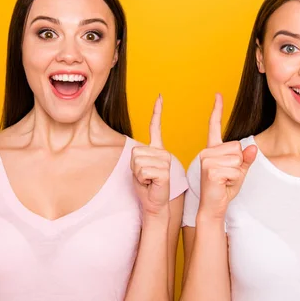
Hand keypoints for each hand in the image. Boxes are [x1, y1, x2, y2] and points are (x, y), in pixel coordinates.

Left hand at [132, 95, 171, 218]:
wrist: (155, 204)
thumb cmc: (146, 188)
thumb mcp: (138, 168)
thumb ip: (137, 157)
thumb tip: (134, 152)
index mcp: (158, 150)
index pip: (156, 127)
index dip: (157, 111)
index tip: (160, 96)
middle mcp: (163, 153)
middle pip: (135, 152)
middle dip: (134, 167)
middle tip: (144, 177)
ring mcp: (165, 161)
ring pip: (138, 162)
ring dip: (138, 174)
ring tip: (147, 181)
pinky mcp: (164, 171)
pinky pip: (142, 171)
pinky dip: (142, 180)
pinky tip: (150, 184)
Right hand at [198, 94, 256, 220]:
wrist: (213, 207)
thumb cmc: (224, 189)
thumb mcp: (239, 172)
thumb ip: (245, 159)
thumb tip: (253, 148)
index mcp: (212, 150)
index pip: (214, 126)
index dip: (217, 109)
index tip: (217, 94)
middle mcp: (206, 152)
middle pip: (237, 147)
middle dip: (238, 164)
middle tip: (227, 176)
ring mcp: (207, 160)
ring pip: (237, 159)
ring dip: (237, 173)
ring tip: (225, 180)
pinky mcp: (210, 170)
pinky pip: (235, 170)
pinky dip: (235, 180)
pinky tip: (223, 184)